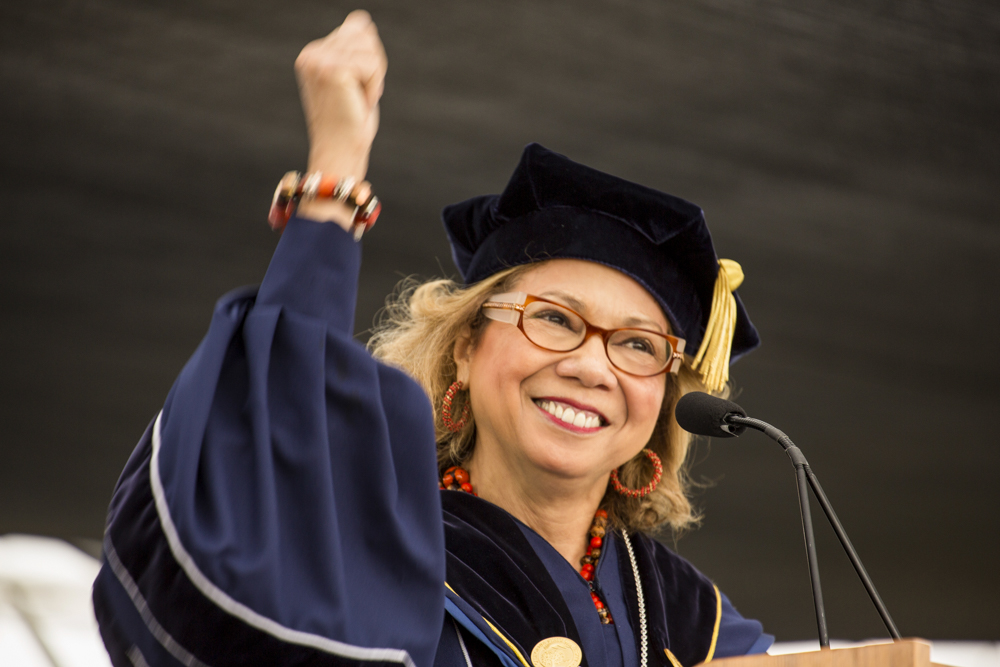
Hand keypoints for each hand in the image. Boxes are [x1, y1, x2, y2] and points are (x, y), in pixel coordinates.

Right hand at [295, 10, 386, 183]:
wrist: (340, 152)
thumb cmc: (349, 121)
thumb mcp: (353, 77)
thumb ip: (354, 48)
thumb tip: (362, 20)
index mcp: (312, 53)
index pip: (357, 28)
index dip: (368, 59)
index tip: (355, 87)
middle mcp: (311, 54)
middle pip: (365, 34)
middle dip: (373, 67)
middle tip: (358, 96)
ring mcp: (318, 60)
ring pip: (371, 48)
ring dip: (374, 77)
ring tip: (358, 99)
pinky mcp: (332, 70)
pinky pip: (373, 64)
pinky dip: (375, 86)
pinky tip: (360, 102)